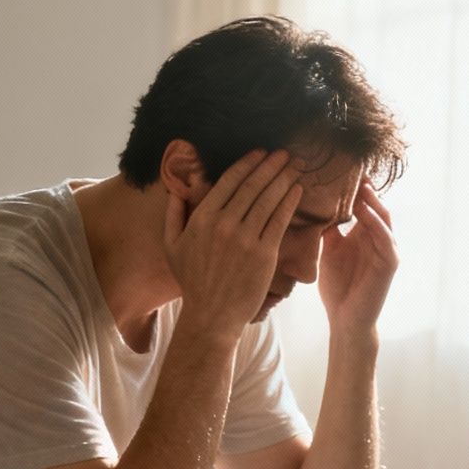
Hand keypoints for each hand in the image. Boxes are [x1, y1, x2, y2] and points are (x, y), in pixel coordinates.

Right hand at [164, 149, 303, 337]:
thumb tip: (175, 190)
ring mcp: (245, 239)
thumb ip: (172, 215)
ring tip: (293, 166)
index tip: (259, 153)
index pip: (228, 181)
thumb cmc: (192, 282)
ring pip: (268, 200)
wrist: (211, 316)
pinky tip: (297, 190)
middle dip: (269, 165)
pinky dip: (289, 202)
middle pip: (251, 186)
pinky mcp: (264, 254)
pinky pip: (278, 221)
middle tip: (282, 152)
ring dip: (282, 179)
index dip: (247, 163)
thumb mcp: (171, 247)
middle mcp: (224, 225)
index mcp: (201, 219)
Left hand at [316, 176, 398, 333]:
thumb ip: (327, 230)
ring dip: (372, 201)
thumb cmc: (337, 287)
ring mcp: (386, 250)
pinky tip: (365, 211)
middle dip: (366, 188)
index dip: (355, 188)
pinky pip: (386, 238)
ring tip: (360, 185)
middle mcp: (378, 238)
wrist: (345, 319)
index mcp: (364, 234)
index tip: (339, 169)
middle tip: (353, 168)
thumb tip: (313, 205)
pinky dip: (376, 223)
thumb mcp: (328, 252)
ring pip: (383, 217)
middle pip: (375, 205)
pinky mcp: (390, 264)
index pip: (363, 204)